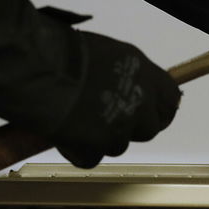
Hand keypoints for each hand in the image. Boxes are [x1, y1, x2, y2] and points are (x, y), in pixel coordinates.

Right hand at [53, 32, 180, 167]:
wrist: (38, 67)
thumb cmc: (63, 51)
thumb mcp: (104, 53)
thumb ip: (121, 73)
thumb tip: (120, 86)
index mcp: (143, 72)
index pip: (170, 98)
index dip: (159, 109)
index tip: (150, 115)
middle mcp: (139, 100)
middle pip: (148, 128)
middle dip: (129, 129)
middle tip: (105, 124)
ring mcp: (122, 125)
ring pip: (117, 144)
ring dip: (99, 139)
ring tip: (73, 119)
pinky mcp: (100, 145)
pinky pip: (92, 158)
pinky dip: (77, 152)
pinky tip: (61, 135)